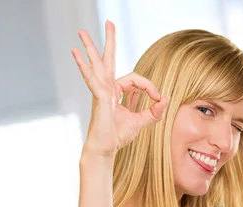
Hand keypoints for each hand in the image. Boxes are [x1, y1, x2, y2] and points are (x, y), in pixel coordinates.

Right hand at [71, 20, 168, 156]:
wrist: (106, 148)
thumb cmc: (118, 135)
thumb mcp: (142, 122)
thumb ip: (154, 112)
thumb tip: (166, 98)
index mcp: (116, 91)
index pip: (136, 80)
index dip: (150, 86)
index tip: (158, 99)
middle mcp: (107, 88)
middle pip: (108, 60)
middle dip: (110, 41)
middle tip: (109, 22)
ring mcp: (100, 91)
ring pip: (97, 65)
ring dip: (90, 48)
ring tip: (81, 32)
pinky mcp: (98, 98)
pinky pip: (93, 80)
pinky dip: (85, 68)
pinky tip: (76, 55)